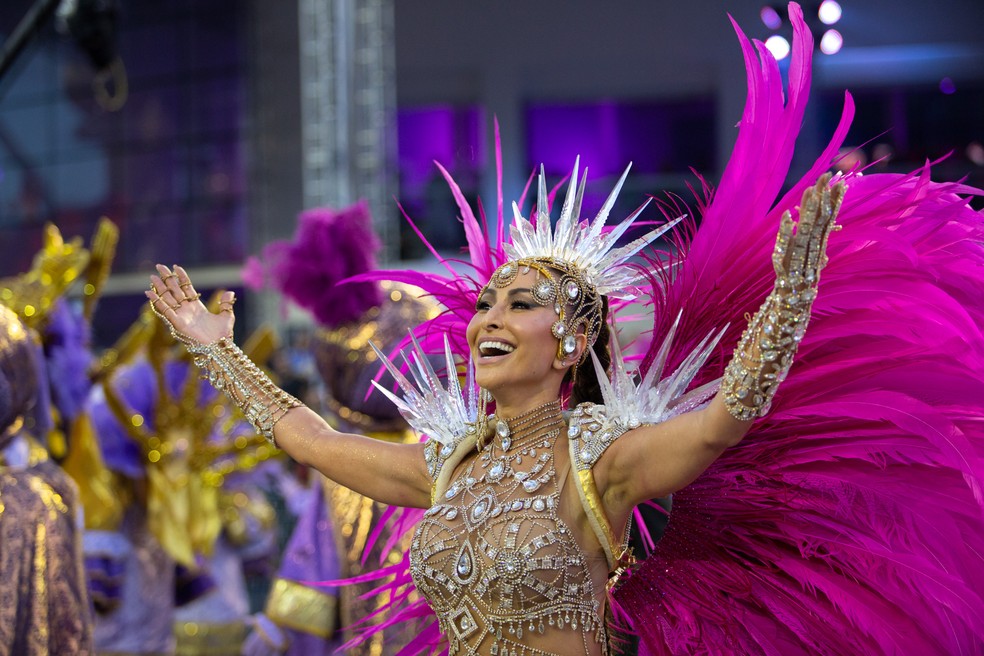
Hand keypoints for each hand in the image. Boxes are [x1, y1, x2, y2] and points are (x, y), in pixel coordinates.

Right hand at [146, 264, 234, 345]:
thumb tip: (230, 292)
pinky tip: (150, 293)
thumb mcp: (227, 316)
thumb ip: (226, 304)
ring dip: (159, 288)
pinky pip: (165, 310)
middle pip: (174, 290)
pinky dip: (157, 301)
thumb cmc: (223, 335)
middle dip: (167, 279)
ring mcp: (181, 315)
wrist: (219, 348)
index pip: (186, 288)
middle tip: (159, 266)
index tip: (175, 267)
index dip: (181, 278)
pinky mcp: (177, 323)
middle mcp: (187, 310)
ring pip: (168, 298)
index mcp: (197, 307)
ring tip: (152, 277)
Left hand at [772, 173, 845, 294]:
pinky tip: (786, 215)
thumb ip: (817, 239)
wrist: (793, 303)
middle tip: (828, 177)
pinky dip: (786, 231)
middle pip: (820, 221)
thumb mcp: (812, 256)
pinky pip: (785, 246)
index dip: (834, 202)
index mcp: (819, 246)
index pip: (828, 220)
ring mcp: (800, 257)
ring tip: (811, 189)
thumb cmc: (801, 278)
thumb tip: (829, 222)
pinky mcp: (785, 265)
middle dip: (824, 198)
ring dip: (809, 210)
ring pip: (806, 230)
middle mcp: (812, 250)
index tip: (840, 182)